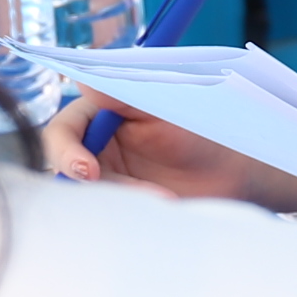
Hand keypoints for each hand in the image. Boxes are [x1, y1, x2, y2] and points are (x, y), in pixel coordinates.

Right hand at [41, 91, 296, 211]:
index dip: (65, 151)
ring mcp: (109, 180)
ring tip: (164, 197)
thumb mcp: (161, 104)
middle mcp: (97, 148)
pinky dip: (130, 214)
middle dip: (86, 185)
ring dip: (123, 198)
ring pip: (90, 197)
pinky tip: (163, 206)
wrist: (234, 169)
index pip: (62, 131)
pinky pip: (110, 216)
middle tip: (118, 191)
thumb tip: (81, 80)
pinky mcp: (124, 206)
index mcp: (98, 116)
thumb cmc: (200, 127)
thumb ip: (121, 92)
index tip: (87, 169)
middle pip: (66, 170)